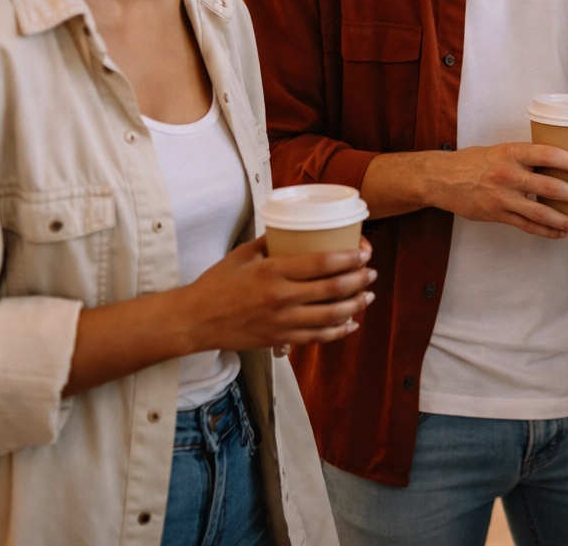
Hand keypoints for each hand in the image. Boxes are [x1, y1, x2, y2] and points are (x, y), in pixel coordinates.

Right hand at [181, 235, 376, 352]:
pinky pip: (316, 337)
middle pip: (332, 290)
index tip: (364, 253)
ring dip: (354, 306)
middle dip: (358, 281)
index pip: (321, 263)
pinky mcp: (279, 338)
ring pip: (330, 316)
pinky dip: (338, 332)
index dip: (349, 258)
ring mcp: (282, 321)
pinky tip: (350, 324)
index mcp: (273, 272)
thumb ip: (270, 242)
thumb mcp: (243, 255)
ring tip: (368, 296)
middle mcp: (281, 297)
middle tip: (372, 273)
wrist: (195, 320)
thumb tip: (293, 230)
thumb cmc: (216, 283)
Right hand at [417, 142, 567, 238]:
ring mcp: (502, 197)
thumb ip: (528, 156)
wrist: (443, 178)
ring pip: (541, 211)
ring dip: (566, 219)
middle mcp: (508, 174)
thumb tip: (562, 160)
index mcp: (512, 152)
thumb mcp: (503, 150)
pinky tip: (562, 233)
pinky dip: (547, 230)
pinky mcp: (497, 215)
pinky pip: (527, 225)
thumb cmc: (477, 161)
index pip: (549, 154)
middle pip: (550, 186)